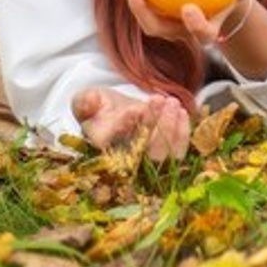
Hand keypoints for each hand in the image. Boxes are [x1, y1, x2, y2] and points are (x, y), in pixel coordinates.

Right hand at [70, 86, 191, 160]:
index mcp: (100, 156)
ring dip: (171, 127)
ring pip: (165, 157)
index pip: (112, 150)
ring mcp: (147, 166)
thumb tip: (89, 100)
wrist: (118, 113)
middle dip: (154, 125)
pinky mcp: (166, 160)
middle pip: (144, 157)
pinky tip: (181, 111)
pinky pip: (179, 153)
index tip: (134, 109)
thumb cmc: (100, 108)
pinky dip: (183, 132)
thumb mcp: (87, 101)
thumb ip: (84, 101)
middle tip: (156, 99)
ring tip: (171, 102)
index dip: (124, 130)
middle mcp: (124, 168)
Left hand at [123, 0, 266, 45]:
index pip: (203, 33)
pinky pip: (148, 2)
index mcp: (208, 29)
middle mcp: (184, 31)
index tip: (189, 8)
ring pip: (148, 20)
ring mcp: (169, 24)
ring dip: (136, 4)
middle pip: (161, 30)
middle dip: (147, 16)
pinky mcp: (159, 13)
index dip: (195, 25)